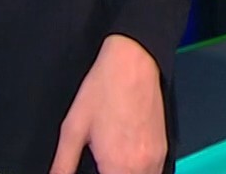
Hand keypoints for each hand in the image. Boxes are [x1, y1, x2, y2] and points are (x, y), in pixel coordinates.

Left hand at [50, 34, 166, 173]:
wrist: (132, 62)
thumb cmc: (105, 89)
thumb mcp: (73, 128)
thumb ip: (62, 164)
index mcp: (117, 165)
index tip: (89, 170)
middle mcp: (142, 167)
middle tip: (98, 164)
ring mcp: (156, 159)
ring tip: (109, 163)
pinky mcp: (163, 150)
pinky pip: (153, 173)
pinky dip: (138, 173)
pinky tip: (123, 160)